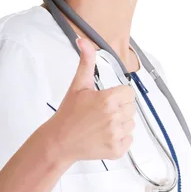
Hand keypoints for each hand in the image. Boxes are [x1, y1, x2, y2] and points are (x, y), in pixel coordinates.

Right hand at [52, 37, 136, 162]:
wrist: (59, 141)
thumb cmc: (68, 113)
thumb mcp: (78, 85)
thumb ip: (86, 61)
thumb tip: (83, 40)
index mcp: (109, 99)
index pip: (129, 93)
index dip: (118, 95)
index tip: (105, 100)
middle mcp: (115, 117)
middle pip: (131, 108)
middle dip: (119, 109)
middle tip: (100, 113)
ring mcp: (116, 135)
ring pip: (131, 124)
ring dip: (120, 124)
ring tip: (101, 125)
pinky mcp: (116, 150)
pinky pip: (129, 140)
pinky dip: (119, 139)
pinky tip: (103, 136)